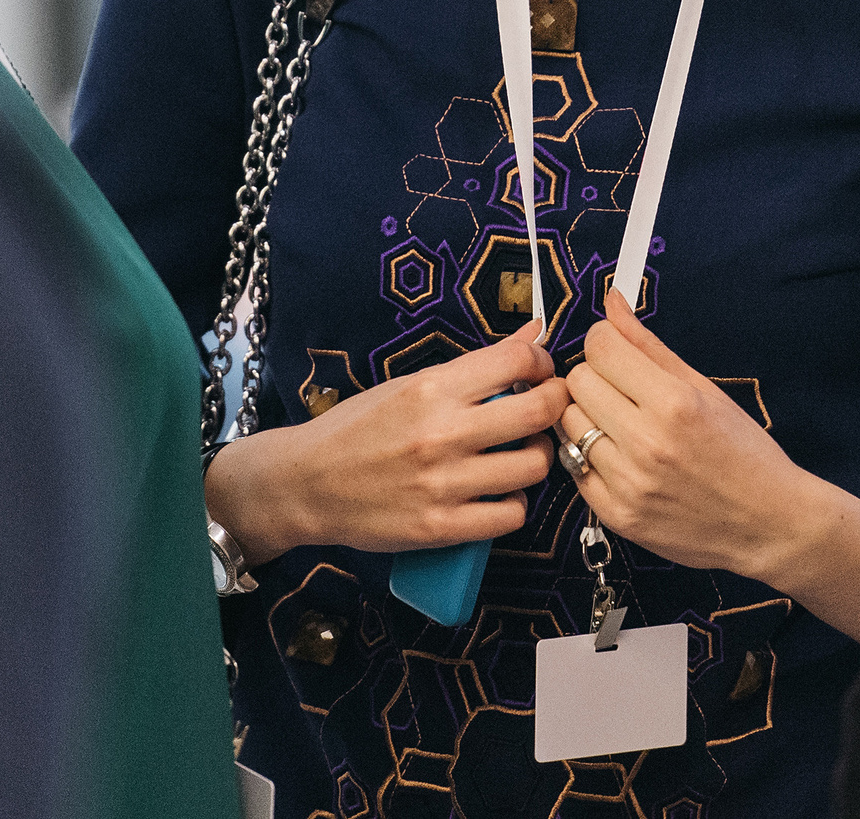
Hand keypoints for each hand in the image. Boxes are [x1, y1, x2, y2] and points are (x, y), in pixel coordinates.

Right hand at [205, 321, 571, 563]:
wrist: (305, 483)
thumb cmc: (357, 428)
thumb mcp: (411, 384)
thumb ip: (476, 364)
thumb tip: (532, 332)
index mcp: (431, 389)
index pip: (516, 361)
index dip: (540, 363)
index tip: (537, 372)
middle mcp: (441, 433)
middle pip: (538, 412)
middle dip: (554, 405)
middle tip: (545, 410)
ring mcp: (443, 484)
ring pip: (532, 467)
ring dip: (535, 457)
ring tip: (518, 454)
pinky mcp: (440, 527)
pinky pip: (510, 515)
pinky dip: (513, 504)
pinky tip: (498, 493)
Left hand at [557, 289, 824, 578]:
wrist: (767, 523)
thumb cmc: (743, 451)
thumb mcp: (704, 388)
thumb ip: (648, 345)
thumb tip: (612, 302)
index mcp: (674, 403)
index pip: (600, 348)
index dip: (606, 342)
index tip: (618, 353)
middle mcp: (647, 443)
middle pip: (578, 382)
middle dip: (596, 377)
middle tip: (621, 390)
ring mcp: (628, 484)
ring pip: (568, 423)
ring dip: (587, 416)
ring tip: (619, 424)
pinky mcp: (616, 515)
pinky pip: (573, 467)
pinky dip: (588, 456)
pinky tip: (618, 456)